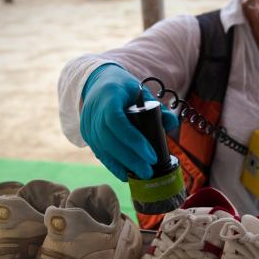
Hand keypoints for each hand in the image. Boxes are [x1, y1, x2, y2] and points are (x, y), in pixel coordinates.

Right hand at [80, 64, 178, 180]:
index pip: (117, 121)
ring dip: (122, 166)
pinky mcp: (87, 135)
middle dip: (130, 159)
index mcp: (109, 97)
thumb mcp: (142, 91)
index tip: (152, 156)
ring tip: (140, 175)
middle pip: (109, 140)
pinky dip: (113, 165)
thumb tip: (172, 125)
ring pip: (103, 150)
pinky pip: (100, 153)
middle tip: (148, 172)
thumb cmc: (123, 88)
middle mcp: (94, 112)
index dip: (134, 141)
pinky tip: (125, 175)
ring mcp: (88, 125)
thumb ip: (158, 108)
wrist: (98, 83)